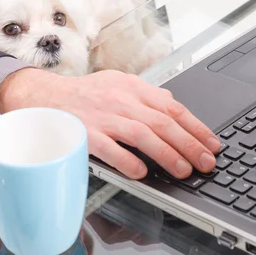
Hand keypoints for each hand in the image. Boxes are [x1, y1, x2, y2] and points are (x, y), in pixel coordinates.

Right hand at [0, 68, 220, 179]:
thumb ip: (145, 94)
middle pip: (163, 122)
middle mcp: (121, 100)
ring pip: (144, 135)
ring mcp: (103, 117)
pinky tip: (143, 173)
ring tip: (184, 170)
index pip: (172, 107)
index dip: (196, 127)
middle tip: (206, 162)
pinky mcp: (86, 134)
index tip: (211, 144)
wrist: (44, 97)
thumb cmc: (83, 94)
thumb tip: (172, 101)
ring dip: (168, 154)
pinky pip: (112, 150)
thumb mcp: (117, 83)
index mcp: (132, 87)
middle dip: (190, 144)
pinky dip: (130, 162)